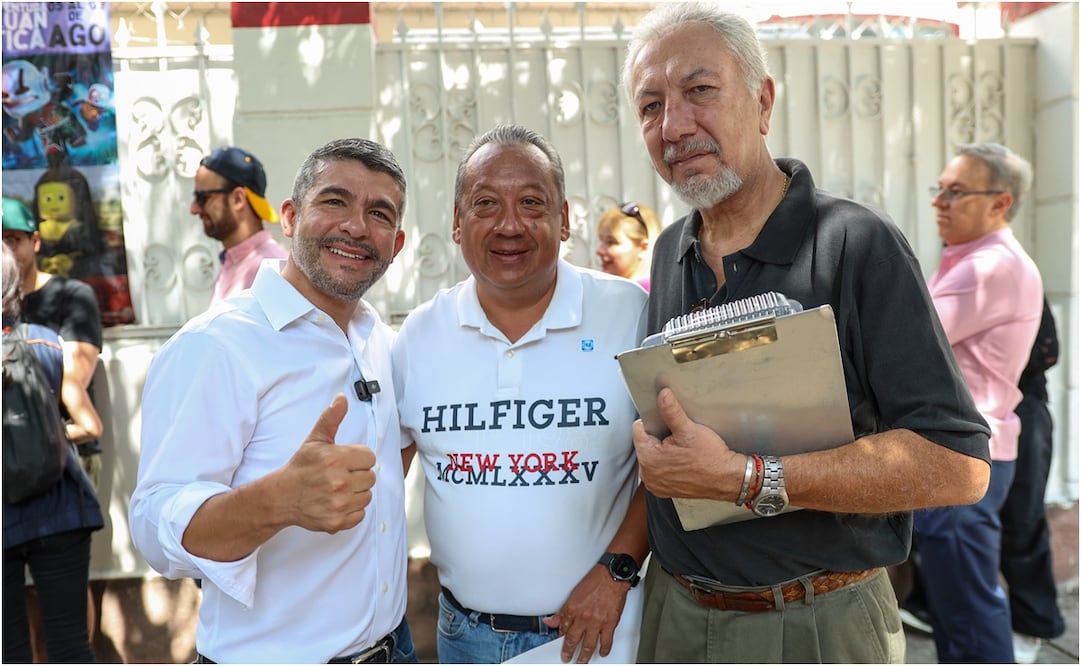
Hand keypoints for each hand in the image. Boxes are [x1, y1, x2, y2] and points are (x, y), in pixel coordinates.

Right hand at [280, 394, 376, 532]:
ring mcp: (338, 504)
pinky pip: (360, 515)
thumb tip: (342, 398)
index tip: (345, 461)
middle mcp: (339, 482)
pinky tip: (337, 503)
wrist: (282, 497)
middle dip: (358, 476)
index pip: (369, 457)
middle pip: (370, 477)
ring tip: (338, 489)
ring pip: (367, 496)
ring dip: (356, 493)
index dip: (358, 459)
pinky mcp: (337, 521)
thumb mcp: (315, 440)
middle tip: (340, 476)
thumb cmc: (301, 467)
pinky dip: (351, 511)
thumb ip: (331, 418)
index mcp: (336, 459)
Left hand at [542, 565, 628, 662]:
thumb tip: (551, 620)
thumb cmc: (595, 581)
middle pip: (573, 640)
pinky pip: (606, 641)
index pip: (563, 628)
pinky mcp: (610, 624)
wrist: (612, 576)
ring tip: (581, 661)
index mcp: (572, 609)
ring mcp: (597, 622)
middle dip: (569, 652)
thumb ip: (562, 611)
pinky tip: (601, 652)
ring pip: (588, 644)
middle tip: (567, 658)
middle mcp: (583, 618)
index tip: (562, 643)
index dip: (562, 637)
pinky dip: (603, 649)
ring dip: (584, 655)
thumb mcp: (573, 594)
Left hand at [632, 388, 742, 500]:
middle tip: (678, 439)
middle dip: (659, 437)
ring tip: (682, 450)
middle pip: (645, 443)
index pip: (638, 429)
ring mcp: (656, 484)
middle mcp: (648, 475)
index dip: (654, 422)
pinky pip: (660, 470)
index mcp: (648, 459)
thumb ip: (671, 411)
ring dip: (663, 451)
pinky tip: (682, 461)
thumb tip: (662, 396)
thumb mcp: (689, 430)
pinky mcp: (665, 489)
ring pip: (652, 456)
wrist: (728, 478)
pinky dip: (668, 464)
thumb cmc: (711, 459)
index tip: (667, 424)